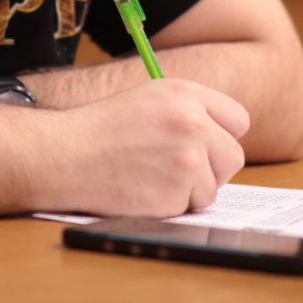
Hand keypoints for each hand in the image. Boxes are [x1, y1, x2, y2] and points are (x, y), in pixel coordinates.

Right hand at [40, 79, 248, 217]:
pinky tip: (142, 190)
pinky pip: (189, 208)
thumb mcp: (149, 98)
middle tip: (179, 169)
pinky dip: (170, 206)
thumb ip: (191, 111)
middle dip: (212, 168)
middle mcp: (193, 123)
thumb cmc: (102, 129)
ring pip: (212, 188)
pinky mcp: (175, 194)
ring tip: (151, 177)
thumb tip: (224, 138)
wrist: (64, 155)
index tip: (206, 145)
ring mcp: (186, 160)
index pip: (238, 120)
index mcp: (186, 94)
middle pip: (233, 157)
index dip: (221, 136)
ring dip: (188, 190)